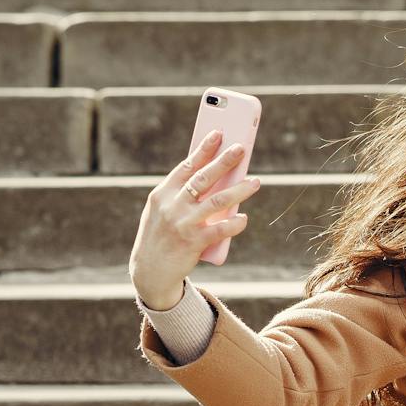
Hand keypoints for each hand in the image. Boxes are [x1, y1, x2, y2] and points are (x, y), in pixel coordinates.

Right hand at [127, 129, 261, 309]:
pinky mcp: (194, 242)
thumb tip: (214, 180)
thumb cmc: (160, 236)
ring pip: (218, 201)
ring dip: (239, 190)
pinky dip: (235, 223)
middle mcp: (172, 206)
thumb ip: (181, 195)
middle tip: (241, 149)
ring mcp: (183, 224)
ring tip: (255, 182)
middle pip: (204, 178)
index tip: (218, 133)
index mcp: (163, 194)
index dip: (203, 149)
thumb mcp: (161, 211)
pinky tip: (244, 218)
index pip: (186, 166)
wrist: (150, 271)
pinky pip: (220, 229)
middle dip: (224, 161)